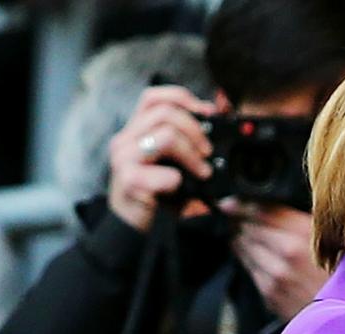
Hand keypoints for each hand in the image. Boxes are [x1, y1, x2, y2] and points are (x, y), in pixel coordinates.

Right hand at [107, 86, 214, 233]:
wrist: (136, 225)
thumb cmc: (159, 193)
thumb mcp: (179, 161)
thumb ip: (192, 139)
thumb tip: (221, 109)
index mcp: (137, 131)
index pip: (153, 97)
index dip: (182, 98)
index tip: (207, 113)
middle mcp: (125, 139)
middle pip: (165, 113)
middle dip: (196, 130)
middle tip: (208, 152)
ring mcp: (123, 158)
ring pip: (166, 136)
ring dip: (192, 154)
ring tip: (202, 172)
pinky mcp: (128, 179)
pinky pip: (165, 172)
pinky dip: (179, 180)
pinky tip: (179, 188)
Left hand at [222, 199, 328, 320]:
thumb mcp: (335, 240)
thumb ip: (304, 223)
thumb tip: (272, 209)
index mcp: (306, 233)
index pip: (261, 210)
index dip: (241, 204)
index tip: (230, 203)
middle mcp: (288, 252)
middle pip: (248, 227)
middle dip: (241, 223)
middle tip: (239, 220)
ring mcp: (277, 275)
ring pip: (244, 248)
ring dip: (243, 241)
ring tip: (248, 239)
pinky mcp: (271, 294)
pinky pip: (250, 271)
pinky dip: (251, 262)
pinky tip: (261, 260)